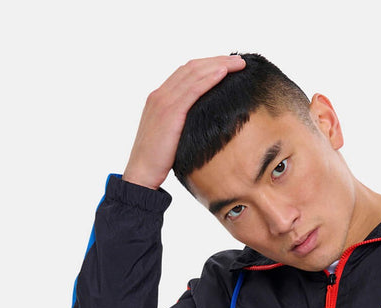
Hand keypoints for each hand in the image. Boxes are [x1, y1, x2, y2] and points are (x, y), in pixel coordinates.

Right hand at [122, 55, 245, 189]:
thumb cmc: (157, 161)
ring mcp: (164, 101)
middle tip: (239, 60)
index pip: (186, 73)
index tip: (227, 66)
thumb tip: (202, 124)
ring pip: (194, 74)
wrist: (141, 174)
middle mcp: (160, 95)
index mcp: (159, 98)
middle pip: (192, 68)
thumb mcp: (170, 136)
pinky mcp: (170, 112)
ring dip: (218, 65)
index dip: (208, 66)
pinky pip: (193, 90)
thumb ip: (182, 124)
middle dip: (217, 60)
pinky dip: (209, 78)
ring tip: (238, 64)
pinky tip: (224, 73)